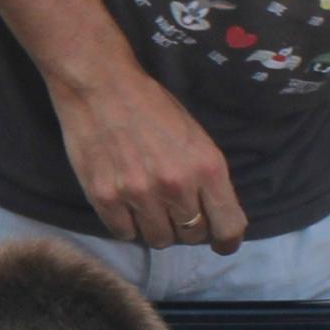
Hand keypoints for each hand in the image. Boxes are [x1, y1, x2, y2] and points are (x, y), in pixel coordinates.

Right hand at [51, 59, 242, 252]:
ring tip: (148, 208)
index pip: (228, 226)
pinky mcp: (105, 198)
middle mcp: (177, 186)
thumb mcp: (195, 136)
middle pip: (192, 236)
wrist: (100, 85)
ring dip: (158, 229)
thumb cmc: (152, 105)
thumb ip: (206, 176)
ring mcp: (139, 195)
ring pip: (159, 240)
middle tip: (175, 211)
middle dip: (188, 228)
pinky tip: (126, 206)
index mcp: (207, 167)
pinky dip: (128, 225)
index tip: (221, 243)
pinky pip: (125, 234)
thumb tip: (210, 214)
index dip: (227, 241)